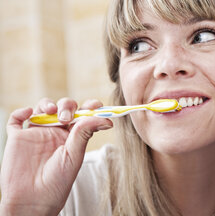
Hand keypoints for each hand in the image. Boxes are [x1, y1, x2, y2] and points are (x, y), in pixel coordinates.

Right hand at [0, 98, 112, 215]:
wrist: (33, 200)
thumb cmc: (57, 183)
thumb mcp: (74, 156)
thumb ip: (84, 134)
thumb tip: (106, 119)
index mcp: (72, 136)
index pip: (82, 115)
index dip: (89, 107)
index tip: (97, 105)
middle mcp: (56, 132)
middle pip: (64, 107)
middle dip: (67, 106)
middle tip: (67, 117)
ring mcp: (37, 133)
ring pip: (43, 108)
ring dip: (48, 104)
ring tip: (52, 112)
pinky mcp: (18, 138)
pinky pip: (16, 118)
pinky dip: (22, 111)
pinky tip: (28, 113)